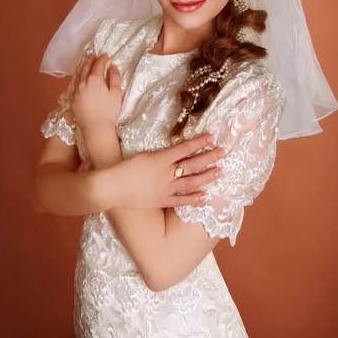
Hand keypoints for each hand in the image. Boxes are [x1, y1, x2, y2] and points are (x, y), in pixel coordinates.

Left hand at [71, 52, 121, 133]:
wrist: (95, 127)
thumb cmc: (108, 110)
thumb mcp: (116, 93)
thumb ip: (114, 78)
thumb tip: (112, 66)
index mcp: (94, 79)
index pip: (98, 65)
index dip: (102, 59)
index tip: (105, 55)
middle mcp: (83, 83)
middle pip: (85, 68)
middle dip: (90, 60)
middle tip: (93, 55)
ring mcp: (76, 91)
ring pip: (78, 75)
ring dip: (82, 68)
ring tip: (85, 64)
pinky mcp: (72, 100)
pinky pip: (74, 85)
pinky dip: (77, 79)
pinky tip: (79, 80)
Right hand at [96, 133, 226, 208]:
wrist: (112, 187)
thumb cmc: (125, 167)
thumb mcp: (144, 155)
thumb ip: (162, 155)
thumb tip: (178, 152)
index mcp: (161, 159)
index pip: (185, 148)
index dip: (199, 142)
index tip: (212, 137)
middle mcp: (166, 173)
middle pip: (192, 164)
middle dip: (209, 158)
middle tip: (224, 153)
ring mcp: (165, 188)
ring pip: (191, 182)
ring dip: (207, 177)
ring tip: (220, 172)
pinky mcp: (162, 200)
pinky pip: (181, 200)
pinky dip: (194, 199)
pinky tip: (206, 196)